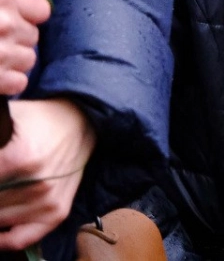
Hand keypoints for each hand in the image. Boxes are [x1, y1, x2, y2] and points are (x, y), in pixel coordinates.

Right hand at [0, 0, 50, 96]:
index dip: (28, 16)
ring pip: (28, 60)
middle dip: (16, 40)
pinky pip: (19, 82)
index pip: (42, 9)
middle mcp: (4, 24)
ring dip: (11, 62)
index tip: (14, 19)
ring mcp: (0, 53)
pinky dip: (6, 82)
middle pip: (33, 36)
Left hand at [0, 99, 95, 249]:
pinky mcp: (57, 212)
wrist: (81, 122)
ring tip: (2, 191)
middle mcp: (36, 185)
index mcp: (18, 158)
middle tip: (0, 179)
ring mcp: (47, 201)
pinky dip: (2, 240)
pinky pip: (20, 238)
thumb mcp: (7, 118)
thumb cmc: (40, 119)